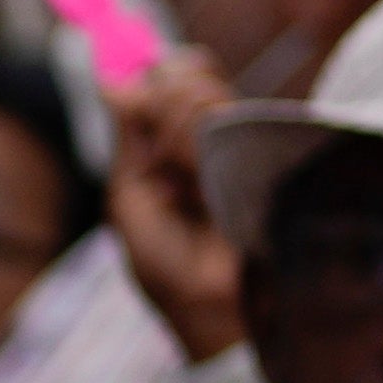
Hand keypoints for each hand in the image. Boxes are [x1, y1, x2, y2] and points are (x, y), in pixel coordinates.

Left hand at [105, 53, 244, 364]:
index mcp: (181, 142)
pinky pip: (226, 122)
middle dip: (161, 105)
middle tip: (159, 158)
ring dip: (177, 136)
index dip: (157, 73)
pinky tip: (201, 190)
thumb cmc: (169, 266)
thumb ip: (128, 135)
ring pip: (207, 94)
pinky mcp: (269, 152)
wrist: (213, 309)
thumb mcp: (131, 195)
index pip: (176, 76)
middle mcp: (217, 135)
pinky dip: (198, 151)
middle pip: (190, 73)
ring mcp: (246, 142)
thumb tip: (113, 80)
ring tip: (181, 189)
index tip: (132, 80)